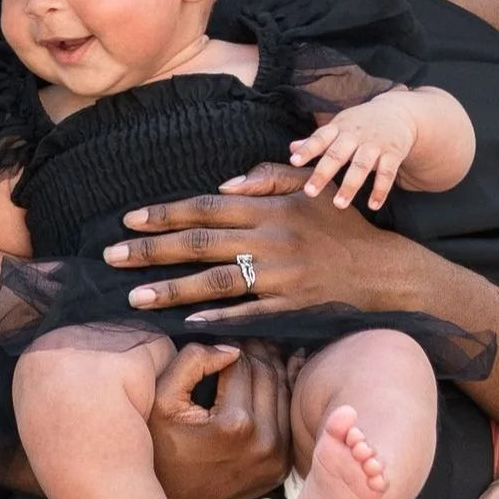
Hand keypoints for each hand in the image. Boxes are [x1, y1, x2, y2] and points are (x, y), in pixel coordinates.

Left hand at [101, 164, 428, 323]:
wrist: (386, 272)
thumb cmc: (342, 226)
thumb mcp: (311, 187)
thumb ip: (267, 177)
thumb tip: (223, 186)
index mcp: (272, 207)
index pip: (206, 207)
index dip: (165, 214)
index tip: (129, 220)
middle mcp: (272, 239)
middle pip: (200, 244)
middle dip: (151, 250)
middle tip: (112, 257)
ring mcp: (281, 276)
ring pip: (215, 281)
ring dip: (171, 289)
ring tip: (134, 296)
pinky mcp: (291, 307)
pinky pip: (246, 313)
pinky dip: (215, 317)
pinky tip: (184, 321)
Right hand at [146, 340, 293, 498]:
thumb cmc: (158, 446)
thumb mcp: (162, 399)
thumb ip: (192, 362)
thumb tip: (231, 348)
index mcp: (236, 423)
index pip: (244, 363)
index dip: (232, 345)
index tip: (222, 340)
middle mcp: (264, 443)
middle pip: (269, 376)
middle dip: (256, 354)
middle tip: (242, 342)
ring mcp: (276, 459)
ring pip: (283, 395)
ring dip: (271, 371)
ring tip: (255, 356)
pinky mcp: (279, 469)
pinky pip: (286, 421)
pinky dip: (280, 397)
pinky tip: (273, 379)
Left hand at [290, 91, 419, 210]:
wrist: (399, 112)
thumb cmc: (361, 124)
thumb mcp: (339, 126)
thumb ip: (317, 140)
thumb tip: (291, 149)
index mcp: (339, 128)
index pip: (320, 138)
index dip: (307, 149)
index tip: (294, 162)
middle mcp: (356, 135)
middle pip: (338, 154)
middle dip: (323, 173)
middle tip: (309, 192)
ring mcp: (375, 144)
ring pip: (361, 166)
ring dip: (350, 186)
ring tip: (339, 204)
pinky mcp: (393, 154)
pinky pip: (388, 173)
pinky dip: (380, 190)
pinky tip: (373, 206)